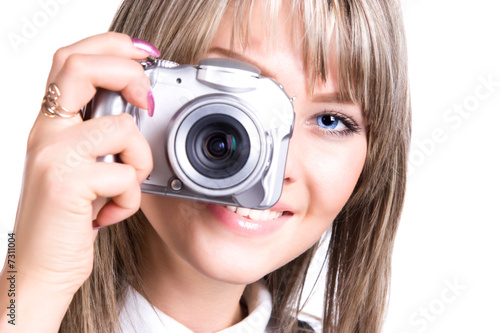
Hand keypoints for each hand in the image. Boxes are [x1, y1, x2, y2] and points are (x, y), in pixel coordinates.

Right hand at [13, 32, 154, 295]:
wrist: (40, 267)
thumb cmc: (68, 218)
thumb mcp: (80, 167)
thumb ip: (99, 136)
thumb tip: (140, 108)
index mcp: (51, 124)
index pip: (71, 59)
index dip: (110, 46)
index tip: (144, 54)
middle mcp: (46, 132)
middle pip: (83, 67)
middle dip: (129, 74)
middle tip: (147, 101)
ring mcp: (52, 155)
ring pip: (123, 127)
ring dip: (139, 161)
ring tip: (124, 186)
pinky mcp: (66, 183)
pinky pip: (125, 175)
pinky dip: (130, 199)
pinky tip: (111, 213)